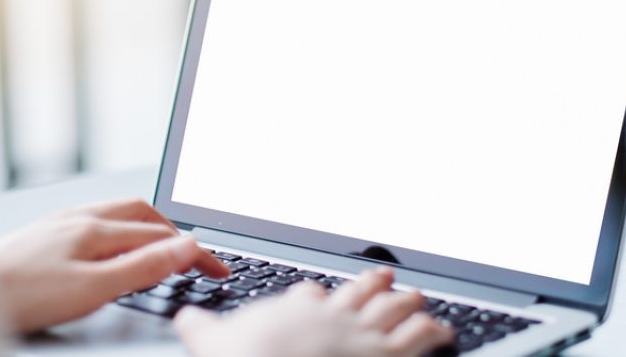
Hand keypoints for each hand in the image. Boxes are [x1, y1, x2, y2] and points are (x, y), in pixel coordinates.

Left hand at [0, 199, 228, 332]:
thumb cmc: (20, 295)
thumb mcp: (93, 289)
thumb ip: (143, 267)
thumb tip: (186, 247)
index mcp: (96, 228)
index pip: (162, 236)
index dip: (195, 253)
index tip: (218, 270)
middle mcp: (79, 217)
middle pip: (142, 214)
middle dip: (175, 231)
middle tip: (193, 255)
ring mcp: (58, 222)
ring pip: (117, 213)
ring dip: (147, 226)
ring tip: (159, 245)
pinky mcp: (41, 232)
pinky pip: (94, 219)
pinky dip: (119, 229)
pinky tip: (109, 245)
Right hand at [174, 268, 453, 356]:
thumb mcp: (213, 343)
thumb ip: (199, 329)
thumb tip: (184, 318)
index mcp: (296, 311)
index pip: (308, 296)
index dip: (314, 296)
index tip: (316, 295)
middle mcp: (334, 317)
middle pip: (358, 292)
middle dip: (373, 285)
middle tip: (385, 277)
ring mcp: (364, 335)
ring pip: (393, 308)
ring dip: (407, 302)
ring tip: (418, 296)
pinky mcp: (389, 354)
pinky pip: (419, 337)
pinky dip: (434, 331)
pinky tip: (442, 330)